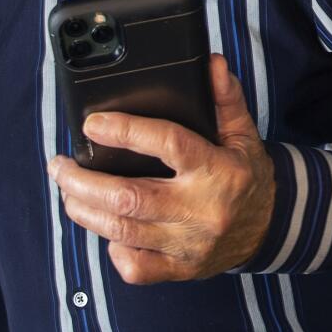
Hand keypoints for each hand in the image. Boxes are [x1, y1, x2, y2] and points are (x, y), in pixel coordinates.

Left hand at [47, 55, 274, 283]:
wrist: (271, 227)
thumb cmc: (247, 175)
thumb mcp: (243, 132)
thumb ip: (225, 98)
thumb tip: (210, 63)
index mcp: (218, 170)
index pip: (169, 145)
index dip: (126, 132)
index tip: (93, 124)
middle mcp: (201, 210)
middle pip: (129, 197)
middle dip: (84, 181)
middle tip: (60, 165)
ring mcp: (189, 244)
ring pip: (122, 230)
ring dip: (84, 210)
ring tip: (67, 190)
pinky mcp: (180, 268)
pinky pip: (135, 267)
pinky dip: (113, 248)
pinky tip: (106, 228)